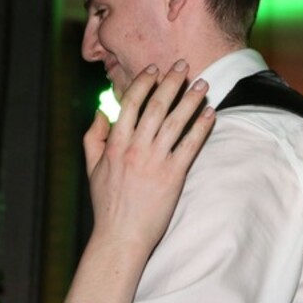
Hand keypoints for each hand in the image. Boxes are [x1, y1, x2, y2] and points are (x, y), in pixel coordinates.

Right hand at [83, 59, 214, 251]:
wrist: (121, 236)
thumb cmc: (107, 204)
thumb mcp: (92, 168)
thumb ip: (93, 137)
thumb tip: (101, 112)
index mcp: (115, 144)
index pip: (130, 104)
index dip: (144, 83)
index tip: (154, 69)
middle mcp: (135, 149)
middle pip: (156, 106)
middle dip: (171, 82)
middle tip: (183, 65)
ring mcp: (155, 161)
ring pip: (175, 122)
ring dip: (190, 99)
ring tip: (202, 83)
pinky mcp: (173, 175)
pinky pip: (190, 145)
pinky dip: (201, 127)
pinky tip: (210, 113)